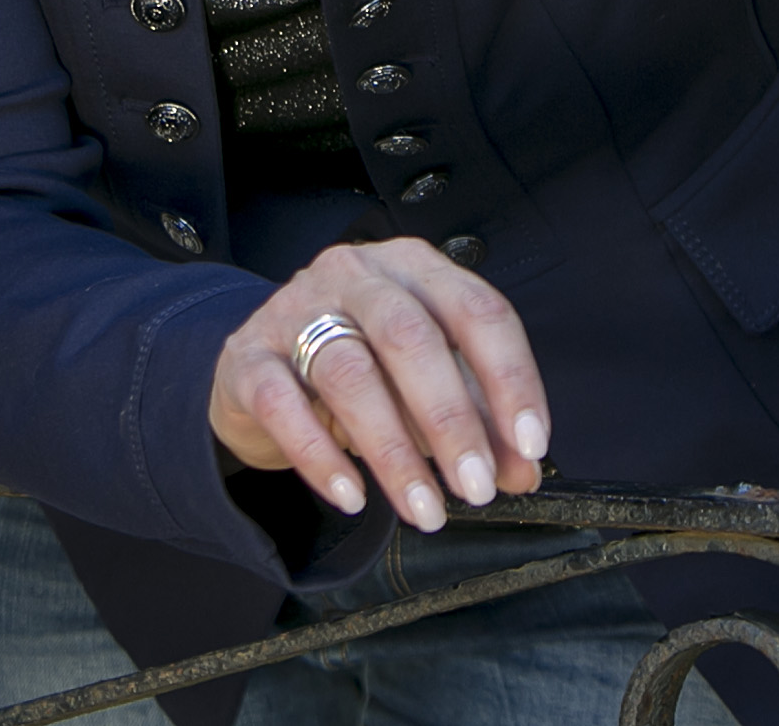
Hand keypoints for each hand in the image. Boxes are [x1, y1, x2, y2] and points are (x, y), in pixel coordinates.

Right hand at [209, 238, 547, 531]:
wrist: (263, 364)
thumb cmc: (364, 367)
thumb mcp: (428, 387)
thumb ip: (480, 423)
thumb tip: (521, 472)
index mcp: (415, 268)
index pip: (478, 310)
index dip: (511, 378)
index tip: (530, 444)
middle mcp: (356, 275)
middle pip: (411, 338)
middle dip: (452, 420)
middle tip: (476, 489)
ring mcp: (295, 309)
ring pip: (349, 373)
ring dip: (394, 452)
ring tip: (424, 509)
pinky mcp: (248, 356)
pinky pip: (283, 405)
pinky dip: (321, 457)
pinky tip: (353, 497)